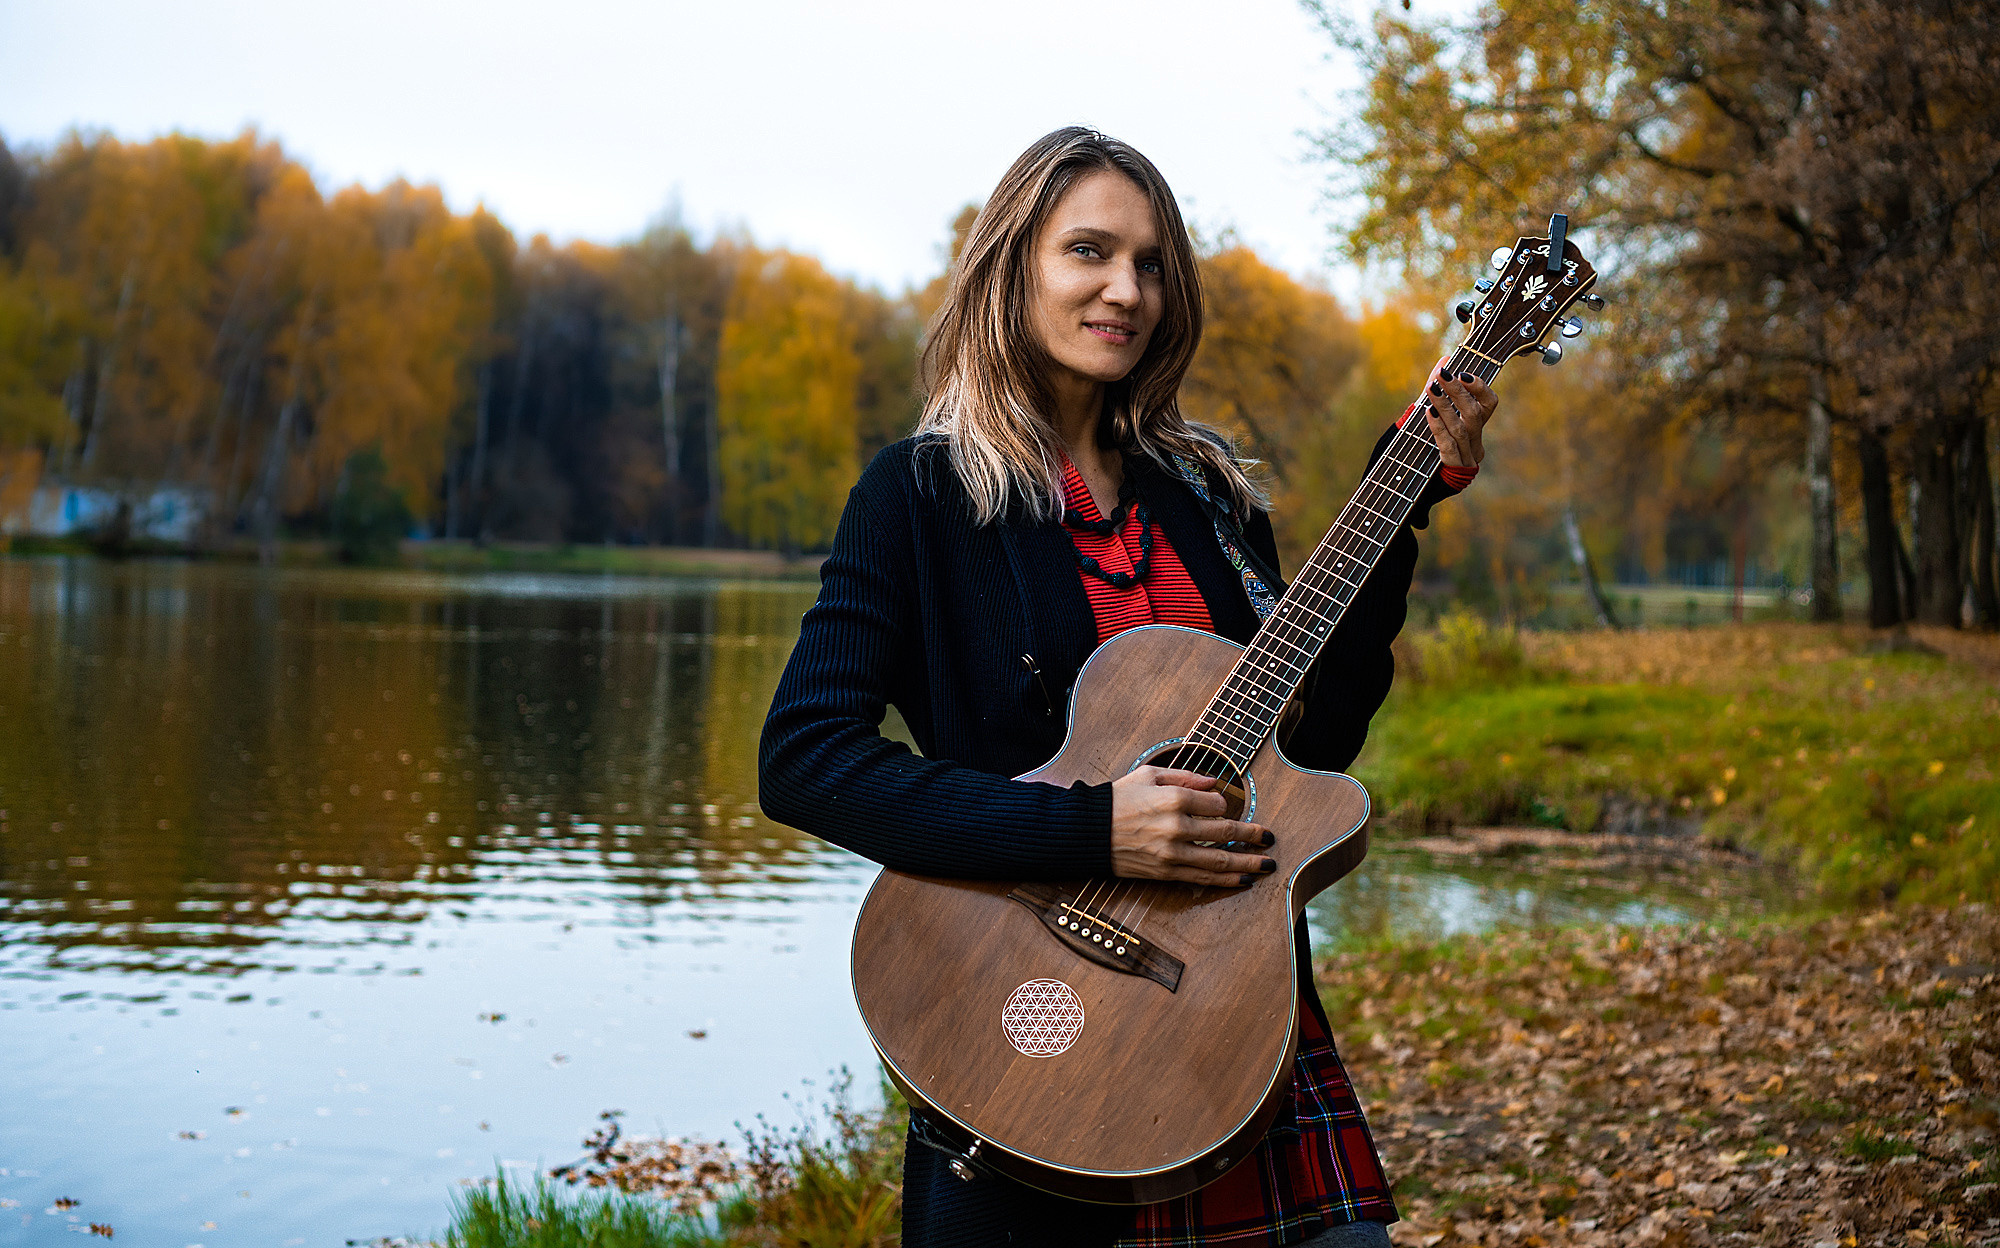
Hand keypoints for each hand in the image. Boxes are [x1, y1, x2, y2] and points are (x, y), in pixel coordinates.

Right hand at [1109, 767, 1274, 887]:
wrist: (1086, 831)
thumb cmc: (1116, 799)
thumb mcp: (1148, 775)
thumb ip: (1185, 776)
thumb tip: (1215, 782)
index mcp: (1172, 798)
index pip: (1216, 803)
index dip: (1224, 804)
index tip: (1222, 806)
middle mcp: (1176, 827)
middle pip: (1225, 833)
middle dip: (1252, 835)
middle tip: (1270, 837)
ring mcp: (1172, 853)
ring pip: (1219, 860)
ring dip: (1248, 862)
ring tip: (1268, 863)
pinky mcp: (1165, 872)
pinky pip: (1202, 878)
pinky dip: (1226, 880)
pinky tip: (1243, 879)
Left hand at [1422, 362, 1497, 468]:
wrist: (1414, 485)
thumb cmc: (1422, 445)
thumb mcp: (1429, 414)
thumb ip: (1438, 390)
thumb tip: (1445, 360)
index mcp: (1476, 428)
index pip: (1489, 403)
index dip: (1480, 387)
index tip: (1462, 373)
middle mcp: (1475, 443)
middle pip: (1474, 413)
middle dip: (1458, 392)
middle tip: (1442, 374)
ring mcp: (1467, 459)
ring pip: (1461, 428)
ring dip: (1445, 406)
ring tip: (1432, 389)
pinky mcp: (1454, 471)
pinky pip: (1448, 447)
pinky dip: (1438, 428)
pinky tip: (1428, 413)